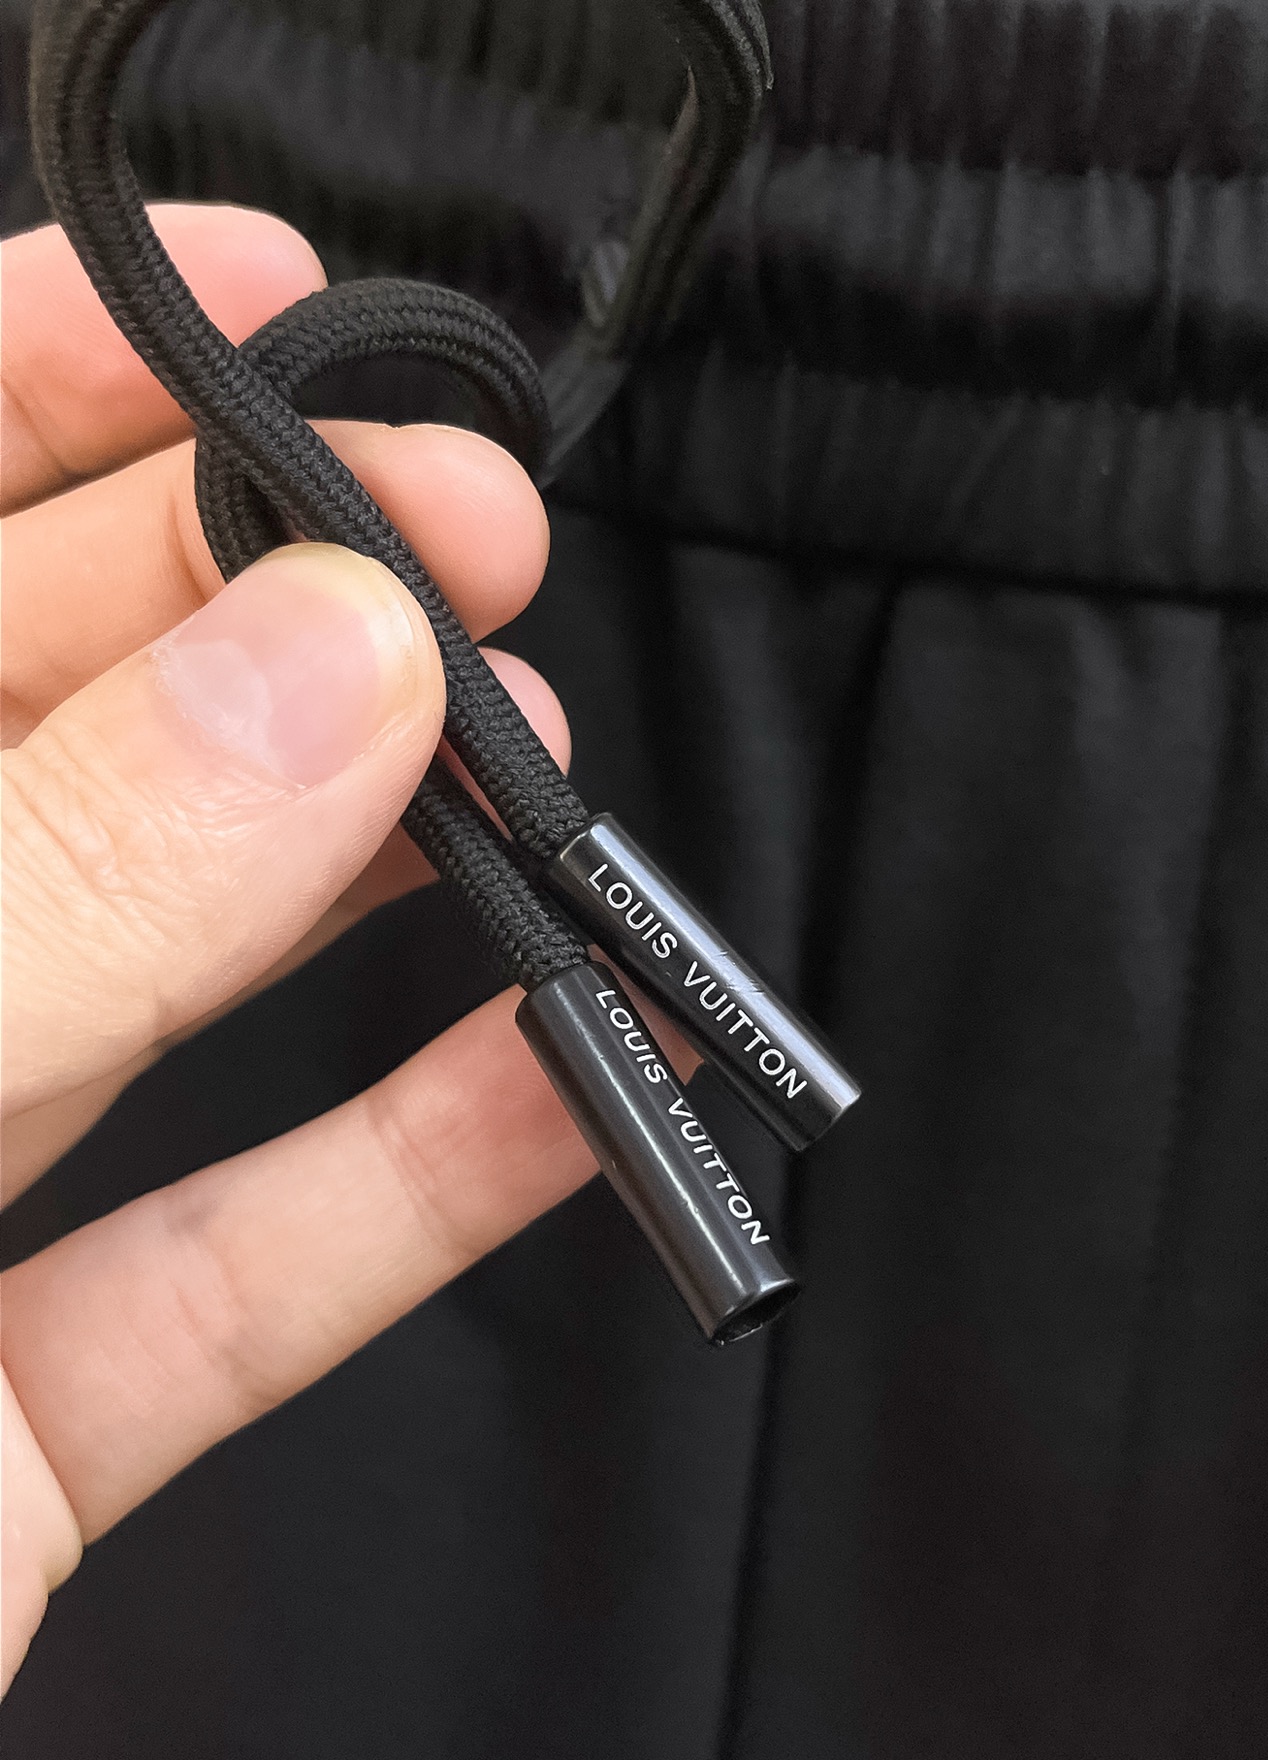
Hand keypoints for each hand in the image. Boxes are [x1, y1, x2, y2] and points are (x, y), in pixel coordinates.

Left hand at [0, 205, 599, 1691]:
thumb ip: (46, 897)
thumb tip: (321, 681)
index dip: (35, 390)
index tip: (265, 321)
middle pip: (29, 745)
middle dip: (270, 619)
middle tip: (468, 553)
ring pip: (156, 997)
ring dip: (371, 888)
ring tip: (535, 788)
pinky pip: (232, 1271)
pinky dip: (409, 1179)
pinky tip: (557, 1083)